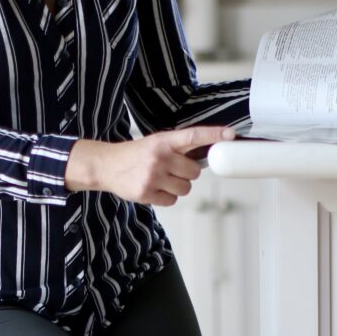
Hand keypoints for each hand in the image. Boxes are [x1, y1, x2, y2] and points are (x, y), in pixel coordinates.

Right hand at [64, 124, 236, 205]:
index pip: (193, 136)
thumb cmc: (135, 155)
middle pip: (194, 172)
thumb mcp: (155, 143)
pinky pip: (172, 200)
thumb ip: (178, 148)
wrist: (106, 166)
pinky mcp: (146, 193)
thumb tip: (207, 155)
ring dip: (178, 186)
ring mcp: (153, 176)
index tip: (230, 135)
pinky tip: (154, 189)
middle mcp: (159, 157)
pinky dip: (166, 197)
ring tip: (162, 180)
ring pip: (185, 188)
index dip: (213, 135)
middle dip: (187, 173)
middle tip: (173, 170)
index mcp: (163, 141)